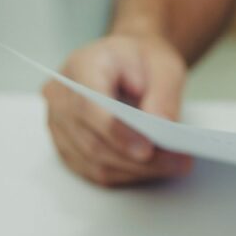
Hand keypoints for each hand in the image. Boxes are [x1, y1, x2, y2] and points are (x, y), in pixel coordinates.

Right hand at [43, 32, 192, 186]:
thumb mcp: (164, 65)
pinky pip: (93, 170)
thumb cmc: (143, 61)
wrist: (128, 64)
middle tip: (177, 162)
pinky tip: (153, 169)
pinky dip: (126, 174)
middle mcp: (60, 96)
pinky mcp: (67, 145)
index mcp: (81, 66)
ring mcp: (58, 123)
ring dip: (135, 170)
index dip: (117, 132)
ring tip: (173, 165)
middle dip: (136, 159)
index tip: (148, 149)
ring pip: (93, 161)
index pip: (89, 106)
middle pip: (92, 140)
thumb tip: (162, 124)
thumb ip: (164, 93)